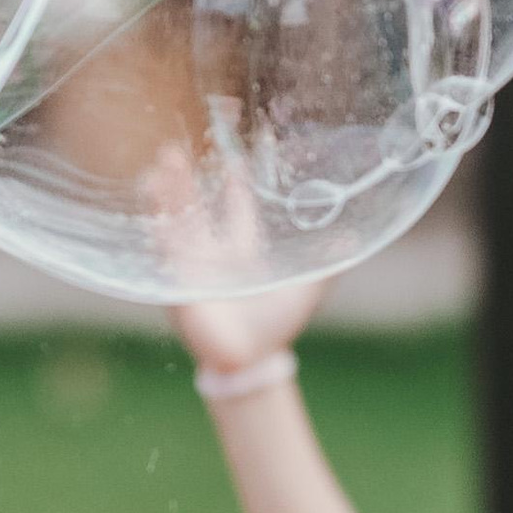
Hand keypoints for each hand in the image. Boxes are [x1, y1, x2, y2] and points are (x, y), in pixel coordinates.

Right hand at [155, 149, 331, 378]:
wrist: (253, 361)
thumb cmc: (275, 325)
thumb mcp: (306, 288)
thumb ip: (327, 262)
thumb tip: (357, 239)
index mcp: (240, 251)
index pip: (234, 208)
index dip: (233, 183)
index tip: (233, 157)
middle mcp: (211, 255)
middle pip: (194, 208)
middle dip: (183, 181)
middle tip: (174, 151)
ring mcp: (191, 270)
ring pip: (174, 226)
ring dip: (164, 199)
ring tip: (158, 169)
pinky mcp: (178, 287)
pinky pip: (166, 259)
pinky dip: (161, 237)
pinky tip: (155, 217)